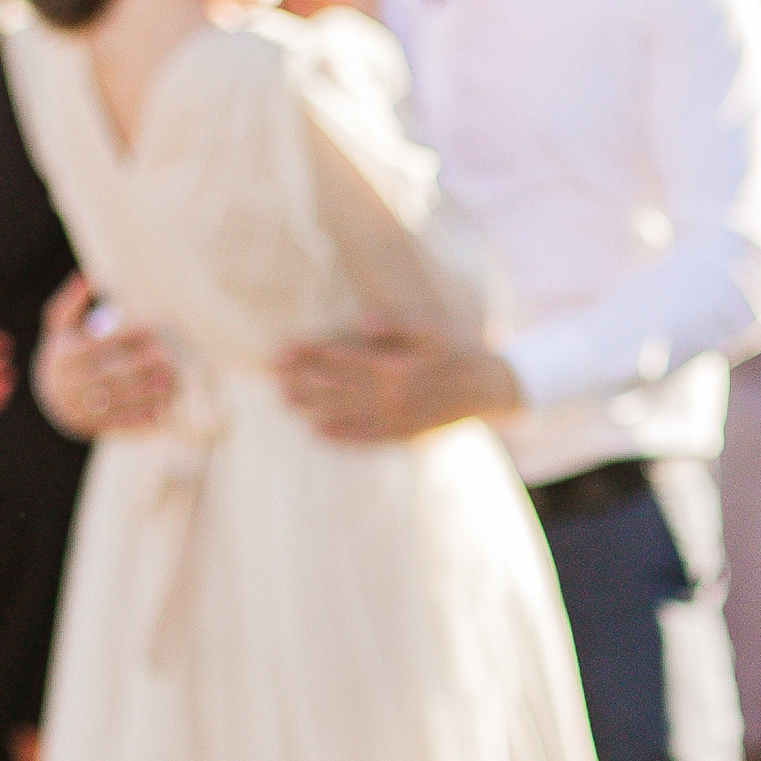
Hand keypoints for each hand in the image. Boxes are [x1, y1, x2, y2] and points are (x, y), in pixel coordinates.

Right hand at [33, 272, 178, 438]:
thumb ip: (71, 302)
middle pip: (109, 375)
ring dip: (146, 393)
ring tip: (170, 383)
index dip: (125, 337)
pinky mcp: (89, 426)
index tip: (151, 329)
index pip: (96, 345)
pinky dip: (139, 419)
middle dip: (140, 367)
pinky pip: (116, 423)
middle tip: (167, 357)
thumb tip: (88, 276)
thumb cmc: (62, 353)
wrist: (47, 398)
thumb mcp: (58, 326)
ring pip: (116, 400)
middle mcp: (68, 383)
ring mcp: (78, 407)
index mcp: (62, 356)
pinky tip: (160, 411)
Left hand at [273, 323, 522, 442]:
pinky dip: (342, 436)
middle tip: (273, 377)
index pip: (345, 358)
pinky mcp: (404, 434)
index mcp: (397, 366)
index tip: (285, 349)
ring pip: (348, 413)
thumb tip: (364, 321)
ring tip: (285, 402)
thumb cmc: (454, 355)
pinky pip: (368, 438)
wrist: (486, 391)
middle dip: (304, 380)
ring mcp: (398, 418)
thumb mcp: (430, 333)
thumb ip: (396, 326)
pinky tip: (318, 433)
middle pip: (339, 386)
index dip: (313, 353)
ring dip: (314, 407)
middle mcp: (393, 394)